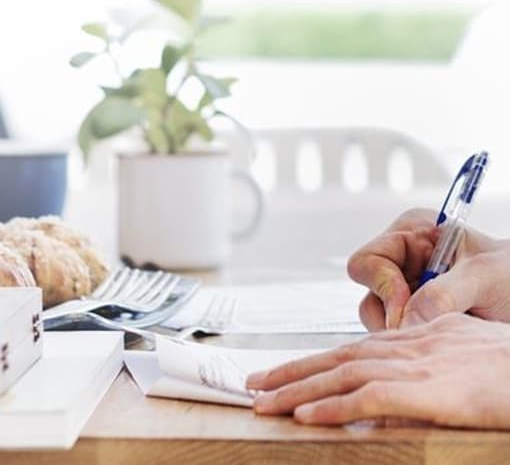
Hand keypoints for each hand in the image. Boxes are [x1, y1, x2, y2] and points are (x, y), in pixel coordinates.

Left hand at [247, 314, 509, 427]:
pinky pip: (368, 398)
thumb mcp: (459, 350)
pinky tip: (305, 417)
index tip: (283, 371)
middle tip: (254, 384)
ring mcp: (414, 366)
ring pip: (341, 375)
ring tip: (262, 402)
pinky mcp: (427, 391)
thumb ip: (424, 358)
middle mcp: (405, 347)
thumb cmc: (507, 364)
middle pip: (335, 358)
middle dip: (291, 372)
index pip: (349, 349)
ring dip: (297, 389)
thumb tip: (398, 374)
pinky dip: (333, 407)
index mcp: (411, 338)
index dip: (313, 360)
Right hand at [347, 208, 509, 329]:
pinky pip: (395, 334)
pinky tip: (441, 337)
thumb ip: (444, 293)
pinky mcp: (412, 315)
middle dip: (394, 315)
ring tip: (445, 330)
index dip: (383, 285)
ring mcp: (405, 290)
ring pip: (378, 319)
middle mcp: (401, 261)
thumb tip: (405, 320)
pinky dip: (413, 341)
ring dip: (406, 331)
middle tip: (426, 328)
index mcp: (412, 234)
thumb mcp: (486, 276)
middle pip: (369, 293)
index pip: (367, 260)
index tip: (408, 309)